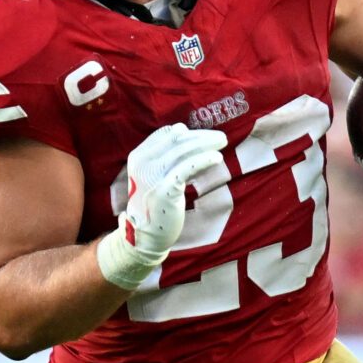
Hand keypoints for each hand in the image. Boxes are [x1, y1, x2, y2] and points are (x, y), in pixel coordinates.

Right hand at [96, 124, 227, 291]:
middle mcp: (143, 163)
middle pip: (177, 140)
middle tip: (222, 137)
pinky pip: (188, 168)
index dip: (188, 133)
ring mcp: (152, 175)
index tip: (204, 138)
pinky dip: (204, 159)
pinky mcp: (165, 189)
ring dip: (207, 144)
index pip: (167, 134)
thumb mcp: (154, 173)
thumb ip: (165, 154)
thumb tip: (182, 129)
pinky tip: (218, 158)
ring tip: (223, 142)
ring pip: (184, 151)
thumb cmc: (155, 202)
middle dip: (202, 136)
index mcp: (139, 156)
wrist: (146, 233)